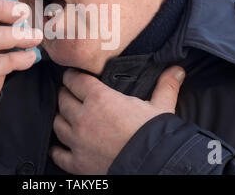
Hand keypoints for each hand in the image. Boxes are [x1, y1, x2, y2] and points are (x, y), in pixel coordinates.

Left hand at [49, 66, 184, 174]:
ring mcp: (77, 141)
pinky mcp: (77, 163)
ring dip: (60, 117)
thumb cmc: (155, 134)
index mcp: (99, 99)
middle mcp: (83, 117)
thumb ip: (165, 86)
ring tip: (66, 115)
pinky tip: (59, 145)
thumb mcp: (161, 106)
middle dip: (65, 94)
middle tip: (69, 93)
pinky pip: (58, 153)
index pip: (75, 80)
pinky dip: (57, 149)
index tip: (72, 75)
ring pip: (57, 123)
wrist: (153, 165)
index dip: (72, 75)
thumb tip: (177, 70)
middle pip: (63, 99)